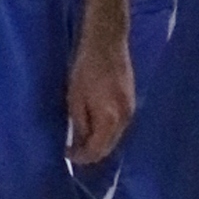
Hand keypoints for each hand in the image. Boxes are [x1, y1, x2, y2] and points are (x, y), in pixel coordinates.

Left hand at [66, 20, 136, 167]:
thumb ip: (80, 124)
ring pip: (115, 136)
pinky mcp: (132, 101)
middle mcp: (125, 118)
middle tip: (73, 150)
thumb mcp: (75, 97)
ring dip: (99, 142)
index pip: (97, 149)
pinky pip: (119, 125)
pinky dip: (107, 130)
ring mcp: (131, 110)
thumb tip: (80, 143)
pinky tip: (94, 125)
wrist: (107, 42)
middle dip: (91, 152)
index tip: (67, 153)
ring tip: (80, 139)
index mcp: (110, 118)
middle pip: (109, 146)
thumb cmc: (86, 67)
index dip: (82, 156)